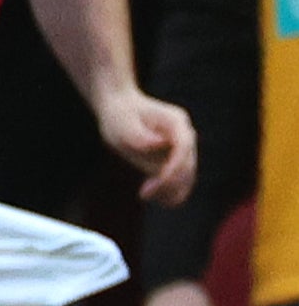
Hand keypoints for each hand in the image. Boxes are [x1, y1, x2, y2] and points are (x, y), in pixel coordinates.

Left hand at [97, 84, 196, 201]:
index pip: (183, 147)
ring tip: (147, 196)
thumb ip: (139, 134)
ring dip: (171, 190)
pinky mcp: (175, 159)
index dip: (174, 167)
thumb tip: (159, 143)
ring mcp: (183, 148)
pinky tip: (154, 197)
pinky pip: (180, 180)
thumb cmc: (119, 115)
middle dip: (169, 183)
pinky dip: (170, 191)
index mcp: (175, 121)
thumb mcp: (122, 123)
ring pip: (187, 176)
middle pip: (187, 164)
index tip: (158, 182)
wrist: (119, 108)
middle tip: (144, 194)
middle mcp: (185, 135)